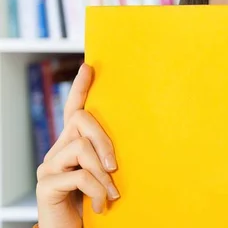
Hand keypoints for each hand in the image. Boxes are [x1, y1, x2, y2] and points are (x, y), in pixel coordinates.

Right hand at [36, 64, 118, 226]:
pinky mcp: (46, 185)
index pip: (74, 110)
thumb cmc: (96, 202)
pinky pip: (79, 176)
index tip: (89, 67)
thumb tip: (135, 139)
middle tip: (116, 166)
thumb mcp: (107, 175)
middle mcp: (57, 151)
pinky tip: (103, 205)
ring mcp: (49, 167)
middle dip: (104, 140)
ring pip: (81, 148)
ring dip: (103, 173)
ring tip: (112, 194)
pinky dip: (97, 191)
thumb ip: (110, 157)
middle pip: (81, 121)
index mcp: (73, 145)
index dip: (80, 88)